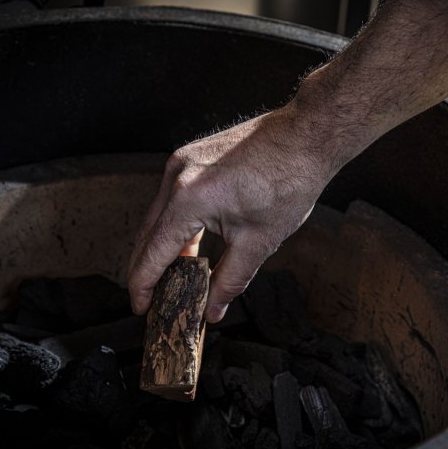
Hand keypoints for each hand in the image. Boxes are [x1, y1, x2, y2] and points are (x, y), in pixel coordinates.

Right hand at [127, 106, 330, 321]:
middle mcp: (176, 176)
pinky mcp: (190, 157)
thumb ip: (229, 281)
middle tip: (153, 301)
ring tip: (170, 280)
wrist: (306, 137)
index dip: (144, 286)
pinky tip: (187, 249)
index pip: (153, 253)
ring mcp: (180, 162)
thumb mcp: (259, 242)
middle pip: (148, 235)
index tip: (141, 309)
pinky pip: (172, 199)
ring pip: (158, 216)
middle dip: (147, 270)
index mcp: (189, 199)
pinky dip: (175, 226)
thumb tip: (212, 311)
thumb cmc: (289, 182)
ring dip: (162, 249)